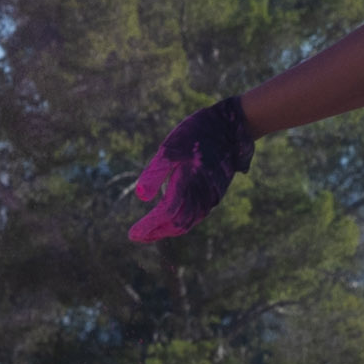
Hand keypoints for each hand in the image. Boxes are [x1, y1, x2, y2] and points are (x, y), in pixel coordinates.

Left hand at [128, 97, 253, 241]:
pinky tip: (172, 219)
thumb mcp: (170, 147)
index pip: (166, 213)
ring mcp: (211, 195)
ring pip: (190, 221)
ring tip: (150, 233)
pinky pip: (198, 215)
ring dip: (169, 230)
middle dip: (156, 232)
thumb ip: (156, 172)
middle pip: (178, 223)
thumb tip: (141, 197)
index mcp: (189, 183)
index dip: (149, 226)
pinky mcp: (216, 192)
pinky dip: (183, 222)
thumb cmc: (196, 133)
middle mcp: (203, 195)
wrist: (231, 127)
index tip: (132, 234)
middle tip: (137, 237)